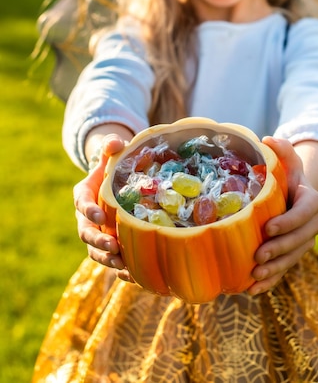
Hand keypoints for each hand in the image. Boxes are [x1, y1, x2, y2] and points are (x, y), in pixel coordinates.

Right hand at [73, 134, 132, 281]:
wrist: (116, 182)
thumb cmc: (113, 166)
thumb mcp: (111, 154)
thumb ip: (111, 147)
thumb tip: (115, 142)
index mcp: (83, 195)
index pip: (81, 204)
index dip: (88, 211)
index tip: (99, 215)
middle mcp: (86, 218)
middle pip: (86, 233)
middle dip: (97, 241)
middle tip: (112, 245)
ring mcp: (97, 233)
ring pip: (95, 251)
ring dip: (107, 259)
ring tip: (122, 264)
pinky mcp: (110, 244)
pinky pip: (112, 260)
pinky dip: (121, 270)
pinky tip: (135, 276)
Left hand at [248, 137, 317, 295]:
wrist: (293, 193)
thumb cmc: (286, 174)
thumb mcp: (286, 159)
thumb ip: (281, 148)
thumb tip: (267, 139)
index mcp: (312, 199)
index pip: (305, 212)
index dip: (289, 222)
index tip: (268, 227)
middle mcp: (313, 223)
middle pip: (300, 240)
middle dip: (280, 250)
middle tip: (258, 256)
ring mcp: (304, 241)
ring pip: (293, 258)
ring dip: (275, 269)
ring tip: (254, 276)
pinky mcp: (293, 254)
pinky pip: (285, 269)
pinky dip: (270, 281)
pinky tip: (253, 289)